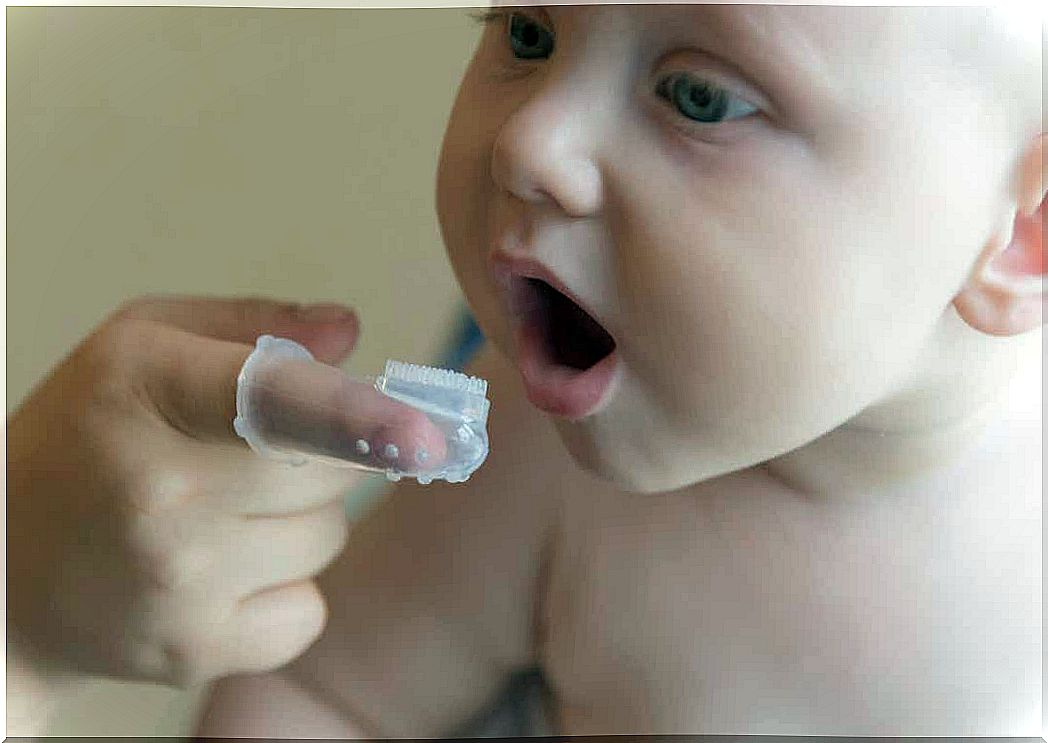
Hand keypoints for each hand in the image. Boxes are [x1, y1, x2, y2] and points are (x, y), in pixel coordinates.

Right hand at [8, 296, 375, 686]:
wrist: (3, 572)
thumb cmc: (86, 437)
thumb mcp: (140, 347)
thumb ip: (250, 327)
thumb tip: (348, 333)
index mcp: (147, 393)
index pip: (272, 402)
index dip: (358, 417)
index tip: (426, 434)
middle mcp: (162, 492)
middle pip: (330, 471)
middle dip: (319, 455)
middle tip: (252, 457)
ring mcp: (181, 582)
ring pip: (329, 536)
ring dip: (300, 521)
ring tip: (221, 517)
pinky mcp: (196, 651)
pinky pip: (309, 610)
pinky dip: (288, 589)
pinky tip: (225, 575)